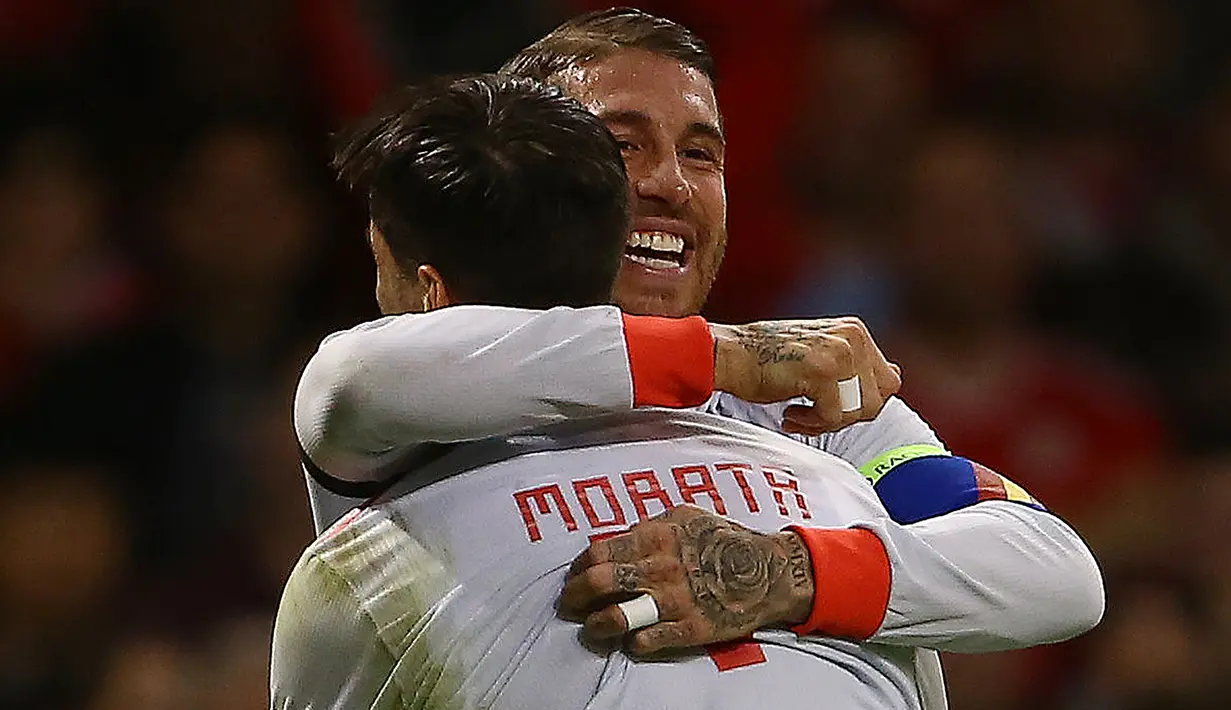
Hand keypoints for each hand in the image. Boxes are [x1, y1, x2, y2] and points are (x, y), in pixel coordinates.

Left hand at [558, 505, 813, 656]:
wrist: (766, 571)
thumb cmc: (722, 540)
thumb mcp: (685, 517)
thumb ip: (648, 526)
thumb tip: (615, 539)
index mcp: (656, 537)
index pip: (598, 552)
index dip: (579, 566)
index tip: (574, 575)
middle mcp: (661, 568)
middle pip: (600, 582)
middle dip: (575, 595)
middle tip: (568, 604)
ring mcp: (675, 601)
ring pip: (618, 616)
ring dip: (596, 623)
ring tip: (590, 626)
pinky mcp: (690, 629)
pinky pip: (648, 641)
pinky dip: (632, 642)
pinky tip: (628, 640)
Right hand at [710, 317, 901, 433]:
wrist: (728, 354)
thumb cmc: (766, 360)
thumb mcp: (819, 352)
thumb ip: (855, 364)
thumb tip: (895, 377)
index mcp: (854, 331)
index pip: (888, 382)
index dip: (861, 403)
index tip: (830, 405)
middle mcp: (852, 337)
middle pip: (877, 400)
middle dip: (846, 416)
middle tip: (813, 413)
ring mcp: (840, 353)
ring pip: (858, 411)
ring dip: (827, 422)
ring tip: (799, 414)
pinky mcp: (823, 372)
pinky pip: (834, 417)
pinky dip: (811, 424)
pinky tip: (790, 414)